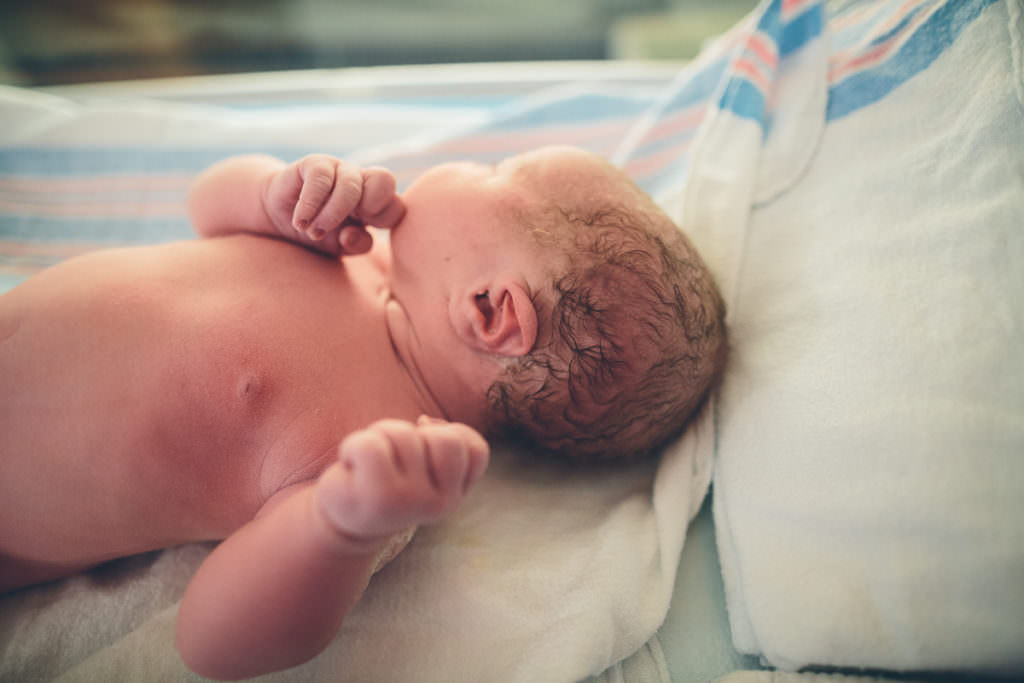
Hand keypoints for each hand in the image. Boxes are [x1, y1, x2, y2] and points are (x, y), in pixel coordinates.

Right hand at [263, 154, 405, 256]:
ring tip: (313, 233)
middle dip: (369, 207)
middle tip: (344, 227)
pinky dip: (310, 204)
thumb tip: (350, 236)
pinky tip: (300, 222)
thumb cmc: (317, 233)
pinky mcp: (315, 164)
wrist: (279, 219)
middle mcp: (362, 182)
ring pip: (350, 185)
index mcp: (376, 203)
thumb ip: (355, 244)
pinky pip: (320, 178)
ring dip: (332, 215)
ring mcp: (340, 169)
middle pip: (384, 181)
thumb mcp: (339, 246)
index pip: (397, 206)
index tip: (354, 235)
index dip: (382, 221)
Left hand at [314, 417, 489, 547]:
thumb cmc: (386, 481)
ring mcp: (411, 501)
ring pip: (405, 436)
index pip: (475, 450)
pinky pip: (370, 446)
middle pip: (447, 440)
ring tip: (369, 461)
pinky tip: (350, 465)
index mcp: (454, 494)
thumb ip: (442, 443)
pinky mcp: (378, 498)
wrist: (342, 520)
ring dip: (380, 436)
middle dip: (414, 434)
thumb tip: (425, 422)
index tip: (421, 450)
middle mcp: (440, 504)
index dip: (448, 434)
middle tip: (393, 455)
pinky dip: (353, 446)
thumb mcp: (424, 466)